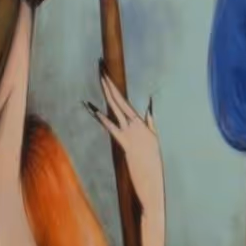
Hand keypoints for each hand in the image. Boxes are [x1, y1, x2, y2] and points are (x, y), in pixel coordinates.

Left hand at [87, 69, 162, 212]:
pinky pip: (111, 127)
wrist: (153, 182)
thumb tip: (150, 105)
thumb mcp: (154, 140)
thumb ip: (151, 122)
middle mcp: (137, 124)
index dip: (113, 84)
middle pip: (119, 97)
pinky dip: (101, 117)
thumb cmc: (151, 165)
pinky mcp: (125, 143)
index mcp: (142, 123)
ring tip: (100, 75)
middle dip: (108, 80)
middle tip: (100, 63)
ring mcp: (131, 133)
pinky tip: (92, 108)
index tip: (106, 71)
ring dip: (107, 90)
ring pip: (116, 107)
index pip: (124, 99)